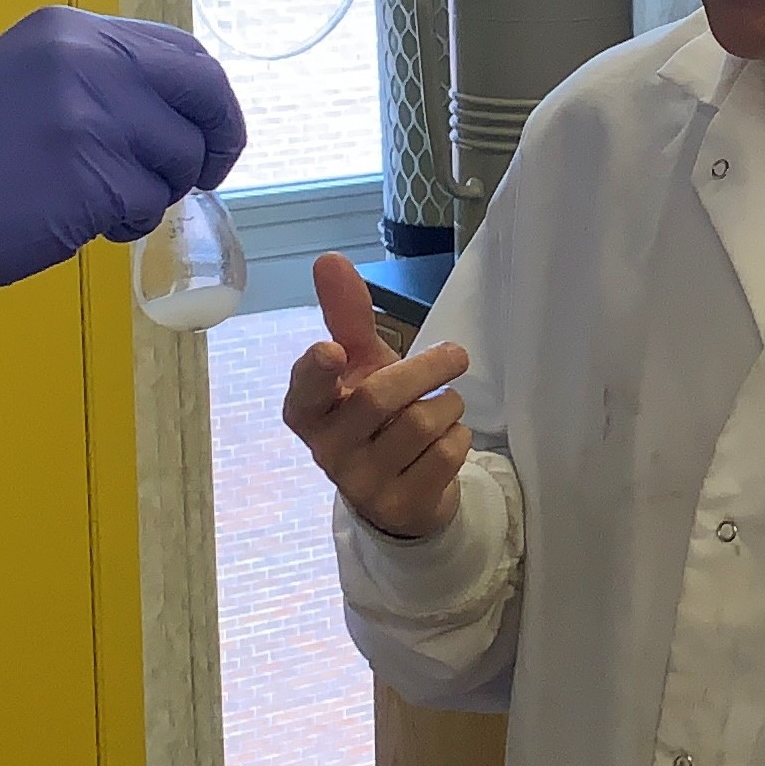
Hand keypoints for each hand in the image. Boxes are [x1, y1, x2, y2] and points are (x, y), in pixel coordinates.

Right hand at [0, 6, 245, 300]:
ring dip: (156, 192)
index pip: (182, 52)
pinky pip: (148, 205)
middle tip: (204, 176)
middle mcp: (88, 60)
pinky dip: (127, 224)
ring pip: (180, 159)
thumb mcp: (26, 82)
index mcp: (72, 31)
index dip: (206, 99)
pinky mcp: (90, 177)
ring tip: (100, 204)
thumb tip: (175, 114)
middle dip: (218, 138)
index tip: (205, 135)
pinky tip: (80, 223)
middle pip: (204, 90)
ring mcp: (91, 116)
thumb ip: (97, 82)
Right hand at [286, 255, 472, 540]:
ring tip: (443, 407)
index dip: (316, 370)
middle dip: (426, 369)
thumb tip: (327, 259)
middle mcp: (326, 451)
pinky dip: (459, 436)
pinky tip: (446, 440)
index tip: (331, 350)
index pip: (305, 391)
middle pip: (379, 398)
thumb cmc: (375, 416)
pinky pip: (445, 455)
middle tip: (455, 355)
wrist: (399, 490)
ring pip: (420, 425)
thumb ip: (348, 317)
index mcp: (308, 412)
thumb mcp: (362, 365)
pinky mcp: (400, 507)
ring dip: (447, 405)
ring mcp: (362, 484)